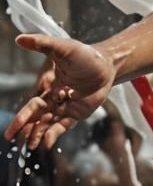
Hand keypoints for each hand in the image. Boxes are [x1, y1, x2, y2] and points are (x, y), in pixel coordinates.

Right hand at [6, 34, 116, 150]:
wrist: (107, 64)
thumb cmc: (85, 55)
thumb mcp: (62, 49)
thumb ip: (42, 44)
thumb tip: (20, 38)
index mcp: (48, 87)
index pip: (32, 105)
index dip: (21, 117)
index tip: (11, 129)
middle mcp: (56, 100)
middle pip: (37, 118)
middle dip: (25, 129)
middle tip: (13, 140)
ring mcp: (68, 107)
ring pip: (49, 124)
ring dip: (38, 134)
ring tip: (30, 146)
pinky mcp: (79, 112)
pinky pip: (65, 125)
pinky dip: (55, 134)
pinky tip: (48, 142)